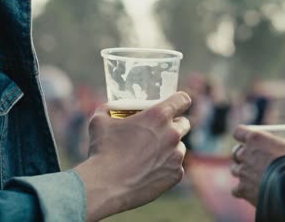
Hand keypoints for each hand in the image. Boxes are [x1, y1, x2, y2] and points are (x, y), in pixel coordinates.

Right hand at [74, 92, 190, 221]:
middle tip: (158, 131)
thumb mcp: (100, 121)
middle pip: (184, 123)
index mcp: (158, 116)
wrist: (106, 186)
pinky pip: (176, 167)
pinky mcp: (176, 174)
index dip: (180, 100)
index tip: (175, 104)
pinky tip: (149, 171)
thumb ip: (110, 109)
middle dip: (174, 125)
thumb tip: (112, 108)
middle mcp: (172, 134)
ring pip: (179, 146)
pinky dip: (165, 167)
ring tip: (149, 155)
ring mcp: (176, 156)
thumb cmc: (102, 151)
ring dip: (169, 147)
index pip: (183, 99)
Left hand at [230, 125, 284, 205]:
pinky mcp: (243, 188)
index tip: (245, 138)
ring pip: (235, 170)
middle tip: (252, 159)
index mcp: (255, 139)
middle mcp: (245, 154)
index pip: (238, 132)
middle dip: (242, 155)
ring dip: (243, 173)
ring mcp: (242, 172)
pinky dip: (241, 191)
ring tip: (254, 176)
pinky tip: (249, 192)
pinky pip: (235, 189)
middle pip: (235, 152)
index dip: (241, 135)